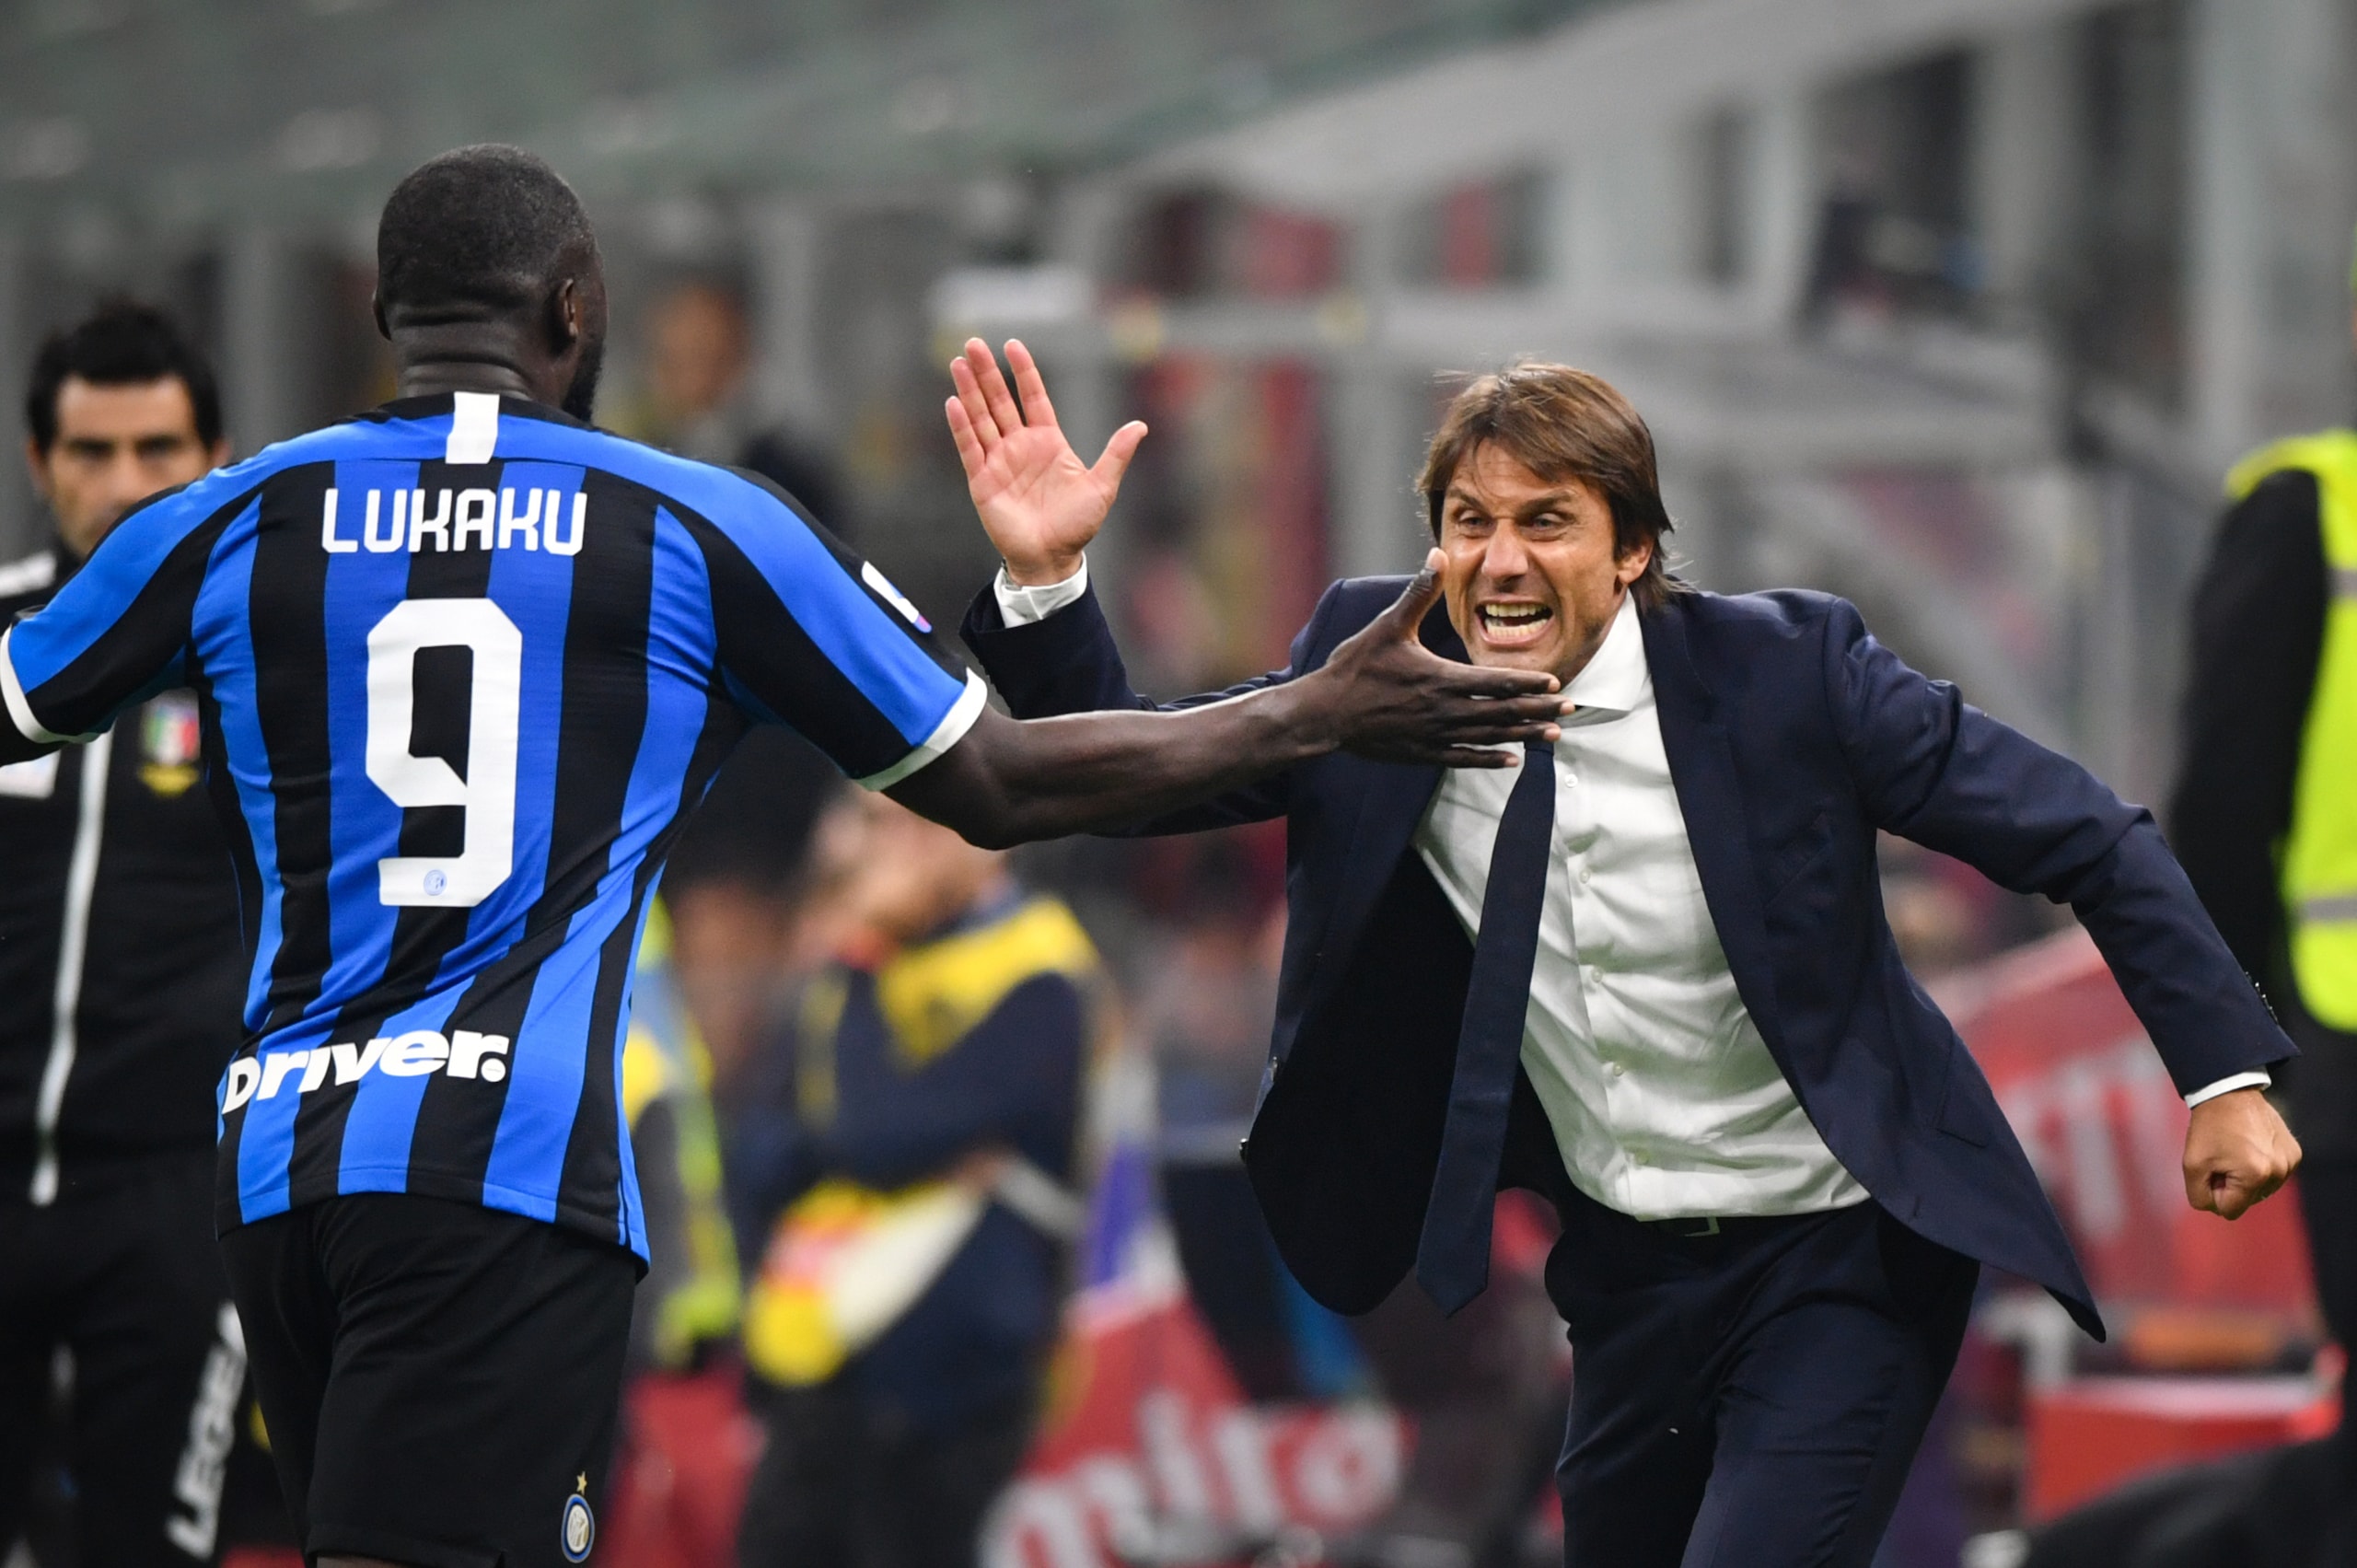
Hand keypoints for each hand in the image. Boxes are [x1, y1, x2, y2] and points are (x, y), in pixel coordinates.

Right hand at [945, 337, 1146, 585]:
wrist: (1053, 558)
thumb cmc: (1077, 525)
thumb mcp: (1102, 486)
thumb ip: (1116, 454)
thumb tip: (1140, 426)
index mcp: (1048, 441)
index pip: (1033, 397)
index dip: (1023, 372)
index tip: (1012, 345)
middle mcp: (1020, 446)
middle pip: (1000, 401)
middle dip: (987, 372)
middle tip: (974, 343)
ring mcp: (999, 461)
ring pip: (981, 418)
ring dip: (969, 391)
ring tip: (958, 363)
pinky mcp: (982, 481)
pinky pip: (969, 448)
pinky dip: (961, 426)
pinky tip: (954, 403)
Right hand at [1304, 551, 1567, 767]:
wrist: (1326, 713)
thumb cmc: (1355, 667)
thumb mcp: (1388, 625)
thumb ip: (1420, 593)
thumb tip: (1439, 554)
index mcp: (1441, 678)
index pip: (1496, 682)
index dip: (1528, 684)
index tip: (1556, 685)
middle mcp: (1444, 710)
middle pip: (1502, 712)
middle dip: (1539, 711)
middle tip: (1571, 710)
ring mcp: (1435, 735)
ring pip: (1490, 737)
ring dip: (1524, 735)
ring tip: (1552, 735)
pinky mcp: (1423, 752)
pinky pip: (1464, 757)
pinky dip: (1490, 758)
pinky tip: (1512, 760)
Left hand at [2183, 1085, 2300, 1219]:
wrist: (2229, 1093)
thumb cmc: (2208, 1128)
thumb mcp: (2191, 1165)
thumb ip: (2200, 1197)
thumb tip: (2217, 1210)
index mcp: (2254, 1176)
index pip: (2230, 1211)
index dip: (2214, 1193)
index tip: (2210, 1171)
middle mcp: (2278, 1172)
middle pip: (2247, 1200)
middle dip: (2231, 1186)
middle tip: (2222, 1158)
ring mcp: (2290, 1162)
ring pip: (2261, 1190)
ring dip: (2246, 1178)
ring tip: (2236, 1151)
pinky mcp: (2295, 1154)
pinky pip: (2273, 1175)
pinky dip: (2261, 1167)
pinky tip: (2251, 1147)